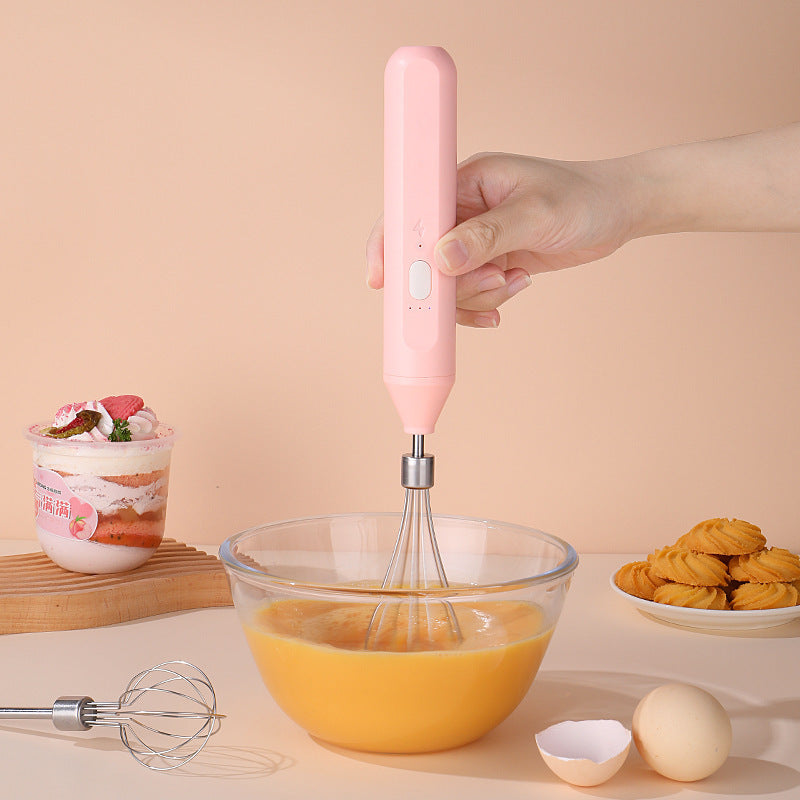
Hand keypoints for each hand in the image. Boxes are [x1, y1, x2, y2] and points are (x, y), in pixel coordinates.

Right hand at [366, 152, 635, 326]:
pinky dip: (484, 302)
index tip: (382, 280)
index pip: (410, 211)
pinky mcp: (488, 261)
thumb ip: (487, 237)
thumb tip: (440, 260)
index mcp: (464, 182)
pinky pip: (467, 294)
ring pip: (447, 284)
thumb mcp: (535, 214)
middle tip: (493, 279)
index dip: (389, 244)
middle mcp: (462, 210)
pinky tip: (511, 294)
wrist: (618, 212)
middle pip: (425, 259)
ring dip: (476, 294)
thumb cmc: (582, 199)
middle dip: (452, 282)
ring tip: (514, 281)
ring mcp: (474, 239)